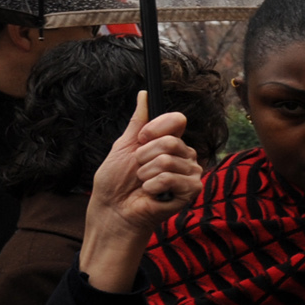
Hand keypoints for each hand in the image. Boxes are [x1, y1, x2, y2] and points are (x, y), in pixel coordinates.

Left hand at [83, 95, 202, 292]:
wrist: (113, 210)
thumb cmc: (116, 181)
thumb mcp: (124, 146)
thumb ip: (139, 122)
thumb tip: (144, 94)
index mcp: (171, 143)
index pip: (177, 120)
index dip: (156, 128)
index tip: (141, 139)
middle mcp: (184, 156)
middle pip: (172, 141)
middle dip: (145, 155)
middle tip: (138, 169)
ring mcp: (190, 174)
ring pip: (169, 160)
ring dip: (146, 173)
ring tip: (143, 184)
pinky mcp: (191, 191)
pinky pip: (171, 178)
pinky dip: (153, 186)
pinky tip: (150, 194)